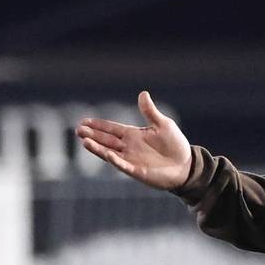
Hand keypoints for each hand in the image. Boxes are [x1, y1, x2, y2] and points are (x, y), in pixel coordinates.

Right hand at [76, 91, 191, 189]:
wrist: (186, 165)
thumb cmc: (175, 145)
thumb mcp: (163, 124)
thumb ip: (150, 112)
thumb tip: (143, 94)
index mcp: (134, 135)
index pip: (112, 129)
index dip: (99, 125)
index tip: (84, 121)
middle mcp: (129, 147)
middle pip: (106, 140)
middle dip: (93, 135)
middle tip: (78, 130)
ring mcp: (131, 159)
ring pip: (109, 152)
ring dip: (97, 147)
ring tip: (84, 141)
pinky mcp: (136, 171)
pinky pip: (123, 165)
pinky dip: (115, 160)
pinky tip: (107, 154)